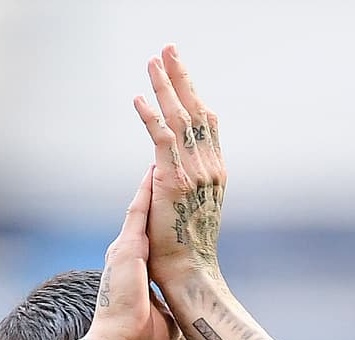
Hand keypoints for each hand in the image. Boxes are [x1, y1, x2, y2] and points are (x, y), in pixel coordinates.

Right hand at [87, 165, 178, 339]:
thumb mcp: (159, 318)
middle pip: (140, 218)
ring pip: (138, 210)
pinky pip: (137, 214)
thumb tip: (178, 308)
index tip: (164, 202)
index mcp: (131, 272)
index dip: (154, 218)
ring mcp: (122, 251)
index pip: (145, 238)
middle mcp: (124, 256)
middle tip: (159, 168)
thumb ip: (164, 305)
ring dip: (147, 186)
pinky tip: (152, 172)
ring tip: (156, 162)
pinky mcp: (126, 250)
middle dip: (149, 194)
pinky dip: (144, 192)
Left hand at [134, 44, 225, 285]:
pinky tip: (139, 98)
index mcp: (215, 172)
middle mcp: (210, 167)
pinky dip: (150, 116)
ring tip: (154, 60)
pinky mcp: (173, 181)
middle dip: (182, 77)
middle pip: (196, 110)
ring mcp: (194, 172)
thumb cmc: (185, 252)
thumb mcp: (190, 210)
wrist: (190, 275)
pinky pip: (161, 140)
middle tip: (169, 49)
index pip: (207, 124)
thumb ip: (183, 183)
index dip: (194, 94)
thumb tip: (165, 169)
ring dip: (165, 86)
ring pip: (180, 117)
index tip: (182, 71)